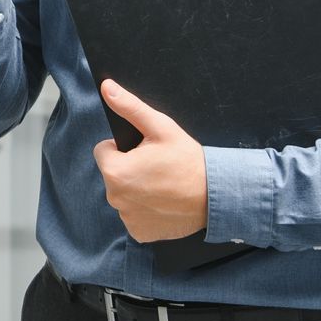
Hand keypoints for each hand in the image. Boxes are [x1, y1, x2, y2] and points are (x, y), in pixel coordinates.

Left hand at [91, 80, 208, 242]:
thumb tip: (106, 88)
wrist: (216, 196)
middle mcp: (115, 198)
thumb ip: (130, 107)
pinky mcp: (139, 233)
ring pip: (123, 194)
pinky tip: (164, 203)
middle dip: (129, 168)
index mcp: (115, 171)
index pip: (104, 151)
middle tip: (157, 168)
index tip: (145, 151)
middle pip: (113, 174)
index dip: (123, 148)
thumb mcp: (161, 128)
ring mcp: (127, 218)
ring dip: (136, 189)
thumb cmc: (189, 160)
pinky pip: (134, 215)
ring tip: (163, 185)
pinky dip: (145, 210)